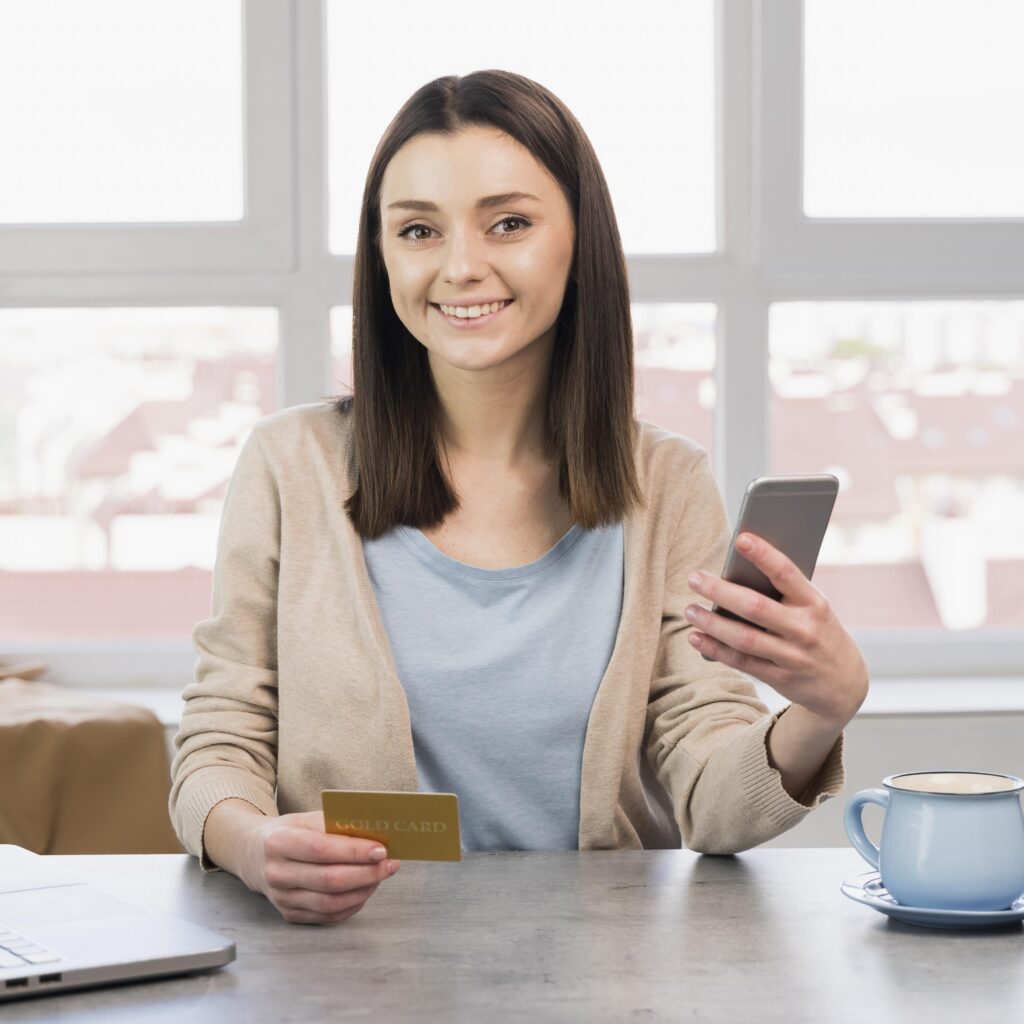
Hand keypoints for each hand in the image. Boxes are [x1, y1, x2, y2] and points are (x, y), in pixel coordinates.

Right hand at [238, 810, 400, 924]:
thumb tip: (372, 833)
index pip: (321, 850)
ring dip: (363, 890)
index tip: (381, 849)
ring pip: (331, 902)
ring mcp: (282, 899)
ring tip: (381, 876)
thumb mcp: (306, 818)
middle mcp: (277, 874)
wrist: (254, 855)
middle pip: (329, 880)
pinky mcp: (290, 914)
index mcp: (279, 843)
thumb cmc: (288, 832)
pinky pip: (328, 915)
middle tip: (390, 864)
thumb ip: (335, 824)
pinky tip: (365, 890)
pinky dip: (352, 904)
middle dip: (366, 873)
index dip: (354, 851)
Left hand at [684, 532, 868, 725]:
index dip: (764, 555)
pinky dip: (715, 648)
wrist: (844, 684)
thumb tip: (736, 571)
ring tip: (689, 610)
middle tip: (694, 578)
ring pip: (744, 638)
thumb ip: (784, 592)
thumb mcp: (813, 608)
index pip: (787, 574)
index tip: (741, 538)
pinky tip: (696, 637)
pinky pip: (741, 661)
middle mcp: (805, 629)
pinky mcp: (779, 678)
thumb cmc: (819, 631)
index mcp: (815, 603)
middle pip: (755, 607)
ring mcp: (792, 656)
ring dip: (711, 623)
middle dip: (720, 591)